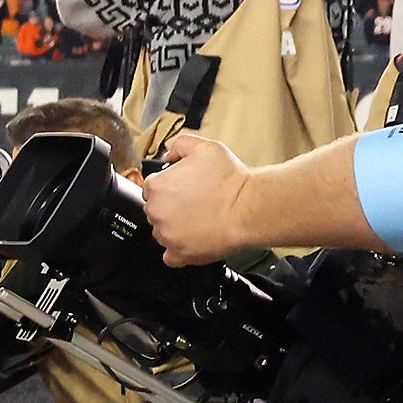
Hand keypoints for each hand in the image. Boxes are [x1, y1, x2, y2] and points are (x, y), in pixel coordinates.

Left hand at [143, 131, 254, 263]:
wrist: (250, 207)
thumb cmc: (232, 180)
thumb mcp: (205, 147)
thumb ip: (180, 145)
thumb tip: (169, 155)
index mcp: (157, 186)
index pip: (152, 188)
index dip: (169, 188)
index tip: (184, 190)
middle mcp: (156, 211)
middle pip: (156, 210)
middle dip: (172, 207)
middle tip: (195, 205)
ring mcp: (167, 234)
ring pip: (163, 231)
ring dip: (176, 228)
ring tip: (200, 221)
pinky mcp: (180, 253)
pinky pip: (170, 257)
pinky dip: (178, 251)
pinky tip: (192, 241)